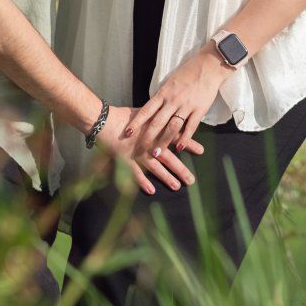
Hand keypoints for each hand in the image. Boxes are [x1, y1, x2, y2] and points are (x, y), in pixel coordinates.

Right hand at [90, 104, 205, 195]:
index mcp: (154, 130)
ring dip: (166, 177)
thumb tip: (170, 117)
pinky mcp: (125, 160)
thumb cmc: (123, 116)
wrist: (103, 120)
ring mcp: (137, 153)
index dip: (188, 143)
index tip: (202, 150)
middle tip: (191, 179)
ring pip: (155, 167)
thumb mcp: (143, 114)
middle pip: (168, 157)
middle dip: (180, 168)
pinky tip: (151, 190)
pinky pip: (135, 173)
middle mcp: (148, 143)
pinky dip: (142, 182)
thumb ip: (156, 118)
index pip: (175, 137)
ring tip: (177, 186)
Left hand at [120, 43, 228, 157]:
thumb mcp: (170, 82)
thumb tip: (152, 109)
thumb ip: (161, 96)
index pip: (146, 110)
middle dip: (147, 137)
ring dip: (163, 141)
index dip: (136, 122)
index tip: (127, 132)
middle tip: (140, 149)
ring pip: (172, 127)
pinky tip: (179, 147)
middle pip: (157, 122)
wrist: (208, 66)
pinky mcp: (199, 109)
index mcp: (163, 93)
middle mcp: (173, 100)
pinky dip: (184, 138)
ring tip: (156, 153)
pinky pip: (190, 127)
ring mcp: (186, 105)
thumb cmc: (187, 73)